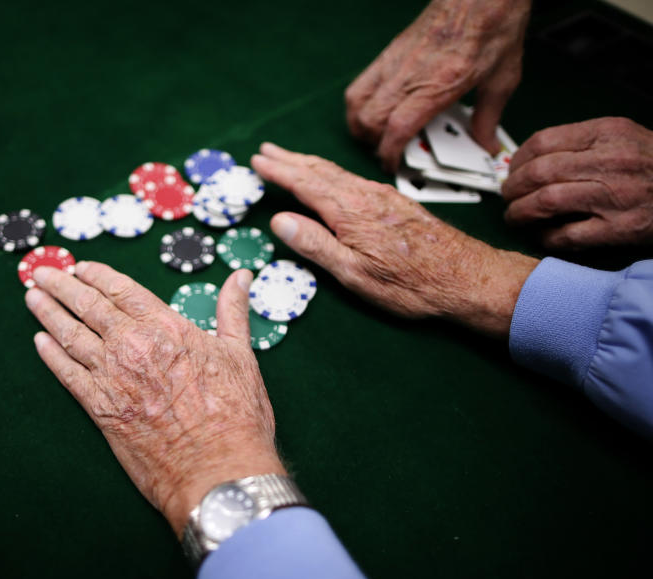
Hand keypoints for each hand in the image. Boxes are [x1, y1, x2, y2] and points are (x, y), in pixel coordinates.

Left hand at [24, 262, 284, 534]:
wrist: (216, 469)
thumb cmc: (235, 416)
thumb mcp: (240, 355)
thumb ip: (233, 311)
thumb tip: (241, 276)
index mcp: (167, 327)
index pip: (123, 290)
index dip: (98, 275)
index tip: (81, 267)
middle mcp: (133, 345)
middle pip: (88, 306)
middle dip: (62, 287)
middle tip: (42, 274)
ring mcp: (112, 377)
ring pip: (71, 336)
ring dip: (49, 314)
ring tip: (33, 298)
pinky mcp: (101, 409)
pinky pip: (67, 375)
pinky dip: (51, 356)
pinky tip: (39, 343)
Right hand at [251, 142, 538, 336]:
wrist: (466, 277)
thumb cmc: (410, 283)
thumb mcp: (354, 274)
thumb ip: (316, 245)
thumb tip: (280, 220)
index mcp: (349, 211)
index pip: (304, 183)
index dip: (279, 171)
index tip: (257, 161)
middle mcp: (365, 195)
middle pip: (319, 170)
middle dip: (290, 159)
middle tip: (266, 150)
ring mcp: (382, 196)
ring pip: (336, 172)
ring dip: (308, 163)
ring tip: (290, 158)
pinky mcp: (395, 203)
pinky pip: (352, 178)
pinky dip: (330, 172)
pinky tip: (331, 178)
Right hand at [345, 0, 529, 170]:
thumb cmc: (493, 28)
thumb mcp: (503, 79)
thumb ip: (489, 117)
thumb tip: (485, 144)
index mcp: (439, 85)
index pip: (398, 128)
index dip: (389, 153)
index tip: (394, 165)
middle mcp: (411, 74)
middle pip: (370, 120)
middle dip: (373, 145)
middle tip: (389, 153)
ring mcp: (395, 62)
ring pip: (357, 103)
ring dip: (360, 125)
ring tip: (376, 135)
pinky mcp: (389, 52)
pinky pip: (360, 84)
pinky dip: (359, 104)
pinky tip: (375, 109)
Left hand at [501, 117, 652, 248]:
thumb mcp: (624, 138)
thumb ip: (582, 143)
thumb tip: (532, 159)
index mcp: (608, 133)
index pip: (543, 142)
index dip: (517, 160)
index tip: (512, 171)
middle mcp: (610, 161)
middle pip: (538, 174)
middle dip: (512, 189)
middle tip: (507, 198)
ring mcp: (615, 196)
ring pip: (545, 203)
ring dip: (520, 213)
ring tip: (515, 218)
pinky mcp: (620, 228)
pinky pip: (567, 235)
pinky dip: (547, 237)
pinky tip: (543, 236)